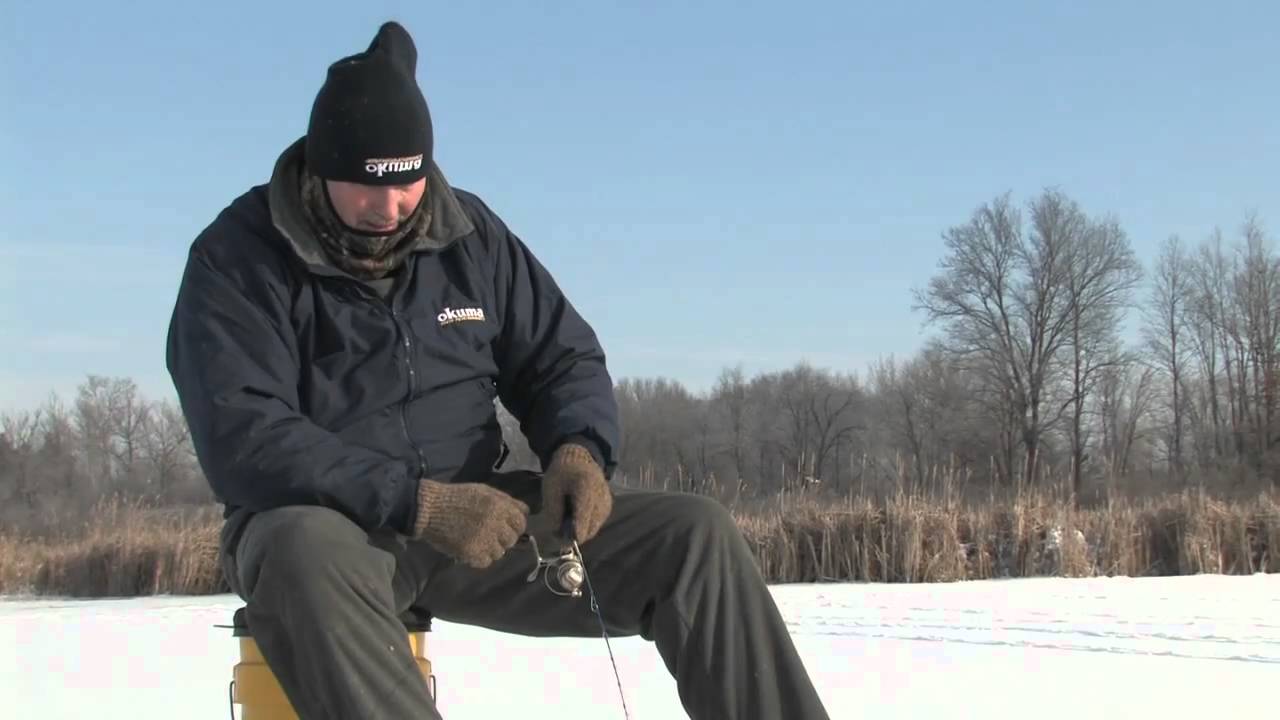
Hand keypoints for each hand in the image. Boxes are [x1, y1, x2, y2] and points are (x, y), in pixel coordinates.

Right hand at [411, 478, 528, 567]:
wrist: (430, 508)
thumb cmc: (458, 497)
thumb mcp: (485, 491)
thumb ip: (507, 501)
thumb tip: (525, 512)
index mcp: (500, 507)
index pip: (521, 523)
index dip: (516, 526)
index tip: (507, 528)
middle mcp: (495, 523)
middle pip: (511, 540)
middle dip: (503, 538)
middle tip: (490, 535)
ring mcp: (484, 540)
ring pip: (499, 552)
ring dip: (491, 549)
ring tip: (478, 541)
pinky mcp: (471, 553)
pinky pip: (486, 562)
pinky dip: (480, 558)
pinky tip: (471, 549)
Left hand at [541, 443, 612, 543]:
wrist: (579, 460)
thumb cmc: (562, 473)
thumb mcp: (550, 489)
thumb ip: (553, 512)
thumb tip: (557, 536)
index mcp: (586, 490)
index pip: (582, 523)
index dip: (570, 535)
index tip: (558, 536)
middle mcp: (602, 498)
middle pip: (588, 530)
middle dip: (573, 533)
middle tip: (559, 525)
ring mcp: (607, 503)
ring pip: (593, 529)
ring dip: (579, 529)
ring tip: (567, 515)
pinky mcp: (608, 506)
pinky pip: (596, 524)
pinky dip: (585, 523)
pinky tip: (577, 512)